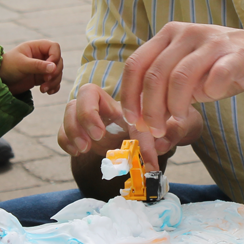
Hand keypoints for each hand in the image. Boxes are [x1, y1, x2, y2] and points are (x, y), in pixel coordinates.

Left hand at [0, 40, 62, 94]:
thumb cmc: (7, 67)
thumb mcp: (21, 65)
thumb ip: (37, 65)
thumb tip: (54, 67)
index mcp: (36, 47)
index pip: (54, 47)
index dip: (55, 57)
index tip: (50, 68)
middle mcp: (41, 56)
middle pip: (58, 61)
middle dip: (55, 72)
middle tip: (45, 80)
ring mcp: (42, 67)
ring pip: (57, 72)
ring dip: (54, 81)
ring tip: (43, 90)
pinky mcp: (41, 78)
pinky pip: (53, 81)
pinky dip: (54, 86)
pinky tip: (48, 92)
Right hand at [58, 83, 202, 168]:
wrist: (166, 134)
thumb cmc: (171, 123)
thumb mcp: (178, 123)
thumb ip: (174, 132)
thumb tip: (159, 145)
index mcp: (120, 99)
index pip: (93, 92)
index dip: (90, 110)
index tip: (101, 133)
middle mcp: (103, 107)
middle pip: (75, 100)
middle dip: (80, 120)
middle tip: (93, 141)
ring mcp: (91, 121)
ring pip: (68, 114)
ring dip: (70, 131)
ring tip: (83, 149)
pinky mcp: (86, 136)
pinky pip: (64, 132)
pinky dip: (65, 141)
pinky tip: (77, 151)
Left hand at [119, 22, 243, 137]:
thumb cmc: (223, 67)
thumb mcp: (187, 75)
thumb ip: (164, 89)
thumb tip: (140, 120)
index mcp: (169, 35)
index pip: (136, 64)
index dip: (129, 95)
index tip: (133, 121)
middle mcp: (187, 33)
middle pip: (155, 74)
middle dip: (151, 108)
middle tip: (156, 130)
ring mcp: (212, 41)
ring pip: (179, 76)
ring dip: (175, 106)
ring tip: (179, 120)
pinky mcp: (237, 54)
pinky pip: (216, 75)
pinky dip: (210, 92)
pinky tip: (212, 97)